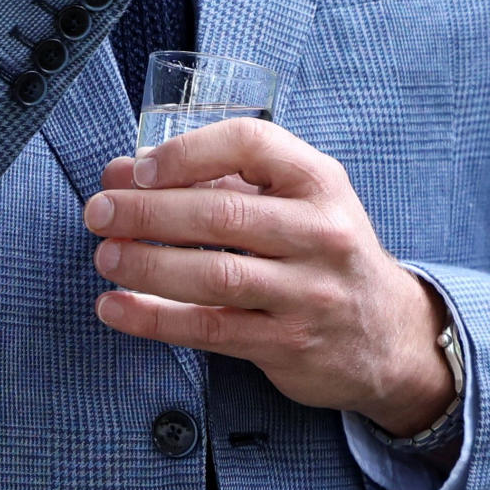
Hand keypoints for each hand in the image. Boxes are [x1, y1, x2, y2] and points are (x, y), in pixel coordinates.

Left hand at [84, 119, 454, 436]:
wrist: (391, 335)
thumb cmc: (324, 250)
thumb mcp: (299, 199)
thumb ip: (224, 180)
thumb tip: (129, 172)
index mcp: (318, 180)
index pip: (250, 144)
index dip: (188, 152)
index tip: (139, 167)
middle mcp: (319, 232)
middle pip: (221, 214)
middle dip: (147, 211)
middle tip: (98, 210)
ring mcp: (308, 292)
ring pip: (214, 274)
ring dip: (147, 264)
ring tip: (104, 256)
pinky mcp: (289, 344)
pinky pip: (211, 329)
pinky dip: (156, 319)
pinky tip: (116, 308)